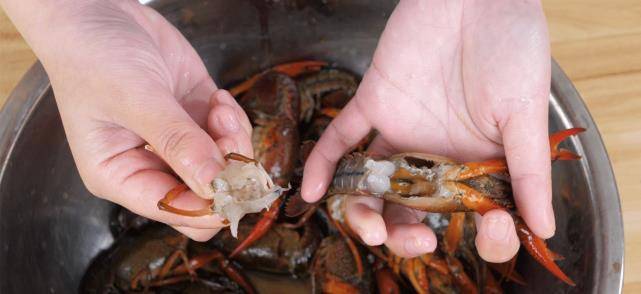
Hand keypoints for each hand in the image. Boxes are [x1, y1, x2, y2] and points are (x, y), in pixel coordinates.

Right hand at [2, 0, 252, 239]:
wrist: (100, 11)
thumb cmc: (95, 57)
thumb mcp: (135, 99)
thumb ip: (177, 141)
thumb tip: (215, 184)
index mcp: (121, 176)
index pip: (174, 211)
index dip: (209, 206)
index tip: (233, 184)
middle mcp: (152, 165)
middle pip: (207, 197)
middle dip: (229, 174)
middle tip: (231, 142)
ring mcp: (179, 143)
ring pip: (226, 167)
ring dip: (233, 141)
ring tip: (219, 107)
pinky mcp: (197, 118)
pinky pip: (231, 136)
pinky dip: (234, 121)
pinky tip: (218, 99)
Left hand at [302, 0, 551, 261]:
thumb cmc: (512, 44)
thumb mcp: (525, 110)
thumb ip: (529, 167)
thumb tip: (543, 227)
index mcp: (476, 160)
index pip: (469, 214)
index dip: (477, 236)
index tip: (484, 233)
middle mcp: (435, 152)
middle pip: (412, 209)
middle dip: (406, 235)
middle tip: (413, 244)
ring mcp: (402, 130)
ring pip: (373, 183)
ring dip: (363, 211)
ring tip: (366, 228)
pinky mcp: (374, 102)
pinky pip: (340, 137)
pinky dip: (322, 163)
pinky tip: (311, 191)